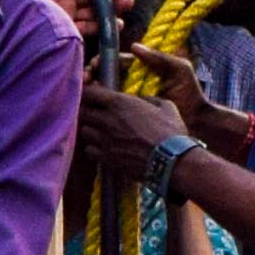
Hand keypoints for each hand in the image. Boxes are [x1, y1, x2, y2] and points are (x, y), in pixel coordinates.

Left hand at [77, 79, 192, 194]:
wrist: (171, 161)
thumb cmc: (171, 132)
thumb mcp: (166, 107)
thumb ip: (151, 100)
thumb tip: (144, 99)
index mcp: (120, 103)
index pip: (90, 93)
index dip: (89, 93)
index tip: (93, 96)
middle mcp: (107, 119)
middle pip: (83, 112)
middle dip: (88, 112)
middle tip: (96, 116)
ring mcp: (104, 140)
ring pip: (84, 131)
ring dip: (90, 131)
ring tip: (100, 133)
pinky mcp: (105, 158)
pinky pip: (89, 151)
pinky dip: (93, 149)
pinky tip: (103, 149)